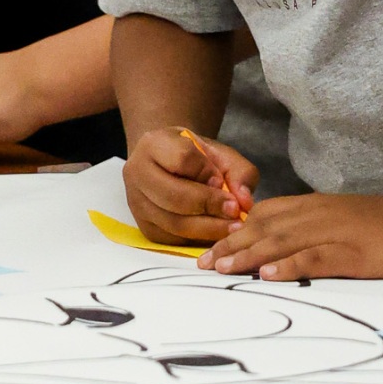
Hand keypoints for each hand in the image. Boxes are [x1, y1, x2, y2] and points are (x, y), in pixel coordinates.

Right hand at [124, 128, 256, 245]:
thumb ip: (238, 171)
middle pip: (175, 196)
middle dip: (210, 206)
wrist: (168, 164)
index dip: (207, 173)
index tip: (222, 181)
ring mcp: (137, 203)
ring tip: (232, 227)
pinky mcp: (144, 228)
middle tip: (235, 211)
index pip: (182, 159)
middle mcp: (137, 172)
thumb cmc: (195, 158)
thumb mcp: (219, 153)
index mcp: (153, 144)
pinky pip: (173, 240)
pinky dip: (198, 240)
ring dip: (208, 228)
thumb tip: (245, 201)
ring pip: (174, 223)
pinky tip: (215, 234)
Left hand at [201, 192, 382, 282]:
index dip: (234, 231)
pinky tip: (269, 275)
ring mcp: (335, 233)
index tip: (209, 248)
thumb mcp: (339, 218)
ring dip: (249, 255)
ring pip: (283, 242)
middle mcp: (318, 215)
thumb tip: (274, 242)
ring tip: (222, 268)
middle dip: (231, 246)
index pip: (264, 215)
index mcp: (314, 206)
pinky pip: (316, 259)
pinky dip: (290, 267)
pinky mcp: (353, 254)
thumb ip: (309, 225)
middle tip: (203, 263)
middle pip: (265, 229)